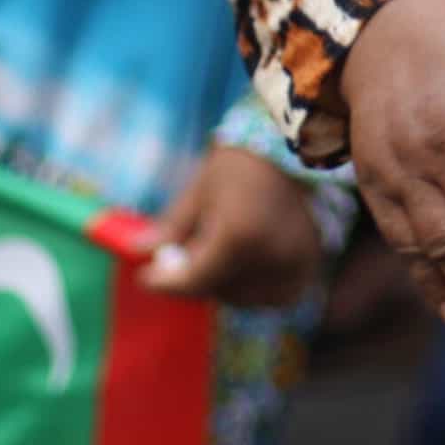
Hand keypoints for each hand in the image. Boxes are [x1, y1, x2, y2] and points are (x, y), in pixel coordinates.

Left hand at [145, 145, 324, 307]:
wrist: (300, 148)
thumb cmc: (243, 162)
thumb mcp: (201, 189)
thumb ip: (171, 226)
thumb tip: (136, 251)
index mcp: (238, 235)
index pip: (191, 280)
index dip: (163, 281)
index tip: (146, 277)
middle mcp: (268, 256)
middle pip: (215, 290)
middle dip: (193, 280)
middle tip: (181, 260)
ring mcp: (293, 264)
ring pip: (243, 297)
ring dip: (222, 284)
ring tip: (217, 255)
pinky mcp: (308, 266)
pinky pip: (273, 295)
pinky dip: (255, 287)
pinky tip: (245, 265)